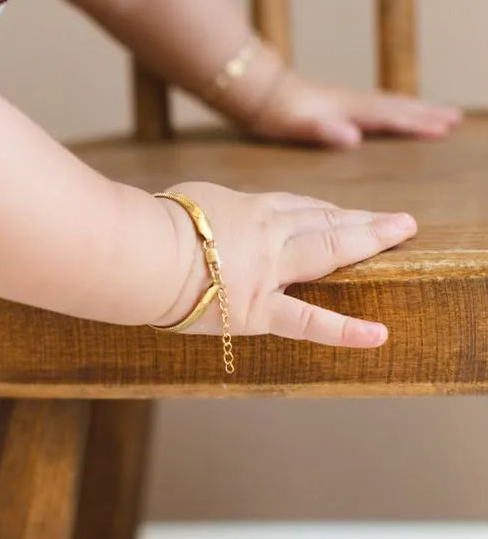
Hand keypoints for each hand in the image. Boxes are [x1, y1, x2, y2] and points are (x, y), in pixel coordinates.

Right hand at [154, 182, 416, 345]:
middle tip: (397, 219)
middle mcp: (268, 234)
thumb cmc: (149, 225)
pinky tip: (377, 335)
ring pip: (328, 247)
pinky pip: (308, 321)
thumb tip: (205, 220)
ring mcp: (269, 271)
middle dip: (362, 218)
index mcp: (247, 210)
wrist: (138, 254)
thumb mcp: (186, 203)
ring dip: (367, 239)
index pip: (295, 206)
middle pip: (324, 219)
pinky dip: (344, 329)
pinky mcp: (259, 310)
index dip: (325, 209)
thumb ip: (210, 212)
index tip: (343, 212)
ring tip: (401, 233)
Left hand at [242, 68, 461, 148]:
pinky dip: (395, 108)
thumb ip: (323, 130)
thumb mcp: (295, 125)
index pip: (389, 117)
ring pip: (389, 103)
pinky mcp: (338, 103)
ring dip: (415, 109)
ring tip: (438, 114)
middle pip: (396, 106)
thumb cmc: (275, 112)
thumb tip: (352, 136)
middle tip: (454, 118)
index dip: (416, 123)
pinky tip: (396, 113)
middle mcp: (351, 102)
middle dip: (425, 113)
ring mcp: (345, 100)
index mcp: (346, 110)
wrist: (257, 91)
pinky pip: (376, 105)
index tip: (444, 128)